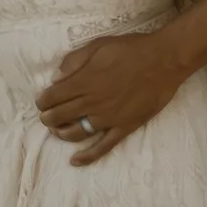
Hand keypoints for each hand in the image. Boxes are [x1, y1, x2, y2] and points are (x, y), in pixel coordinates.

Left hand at [41, 28, 188, 161]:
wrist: (164, 60)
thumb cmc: (131, 49)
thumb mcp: (98, 45)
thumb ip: (74, 61)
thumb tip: (55, 79)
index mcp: (84, 81)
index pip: (53, 97)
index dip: (43, 101)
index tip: (41, 102)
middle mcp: (92, 102)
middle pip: (60, 116)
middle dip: (48, 118)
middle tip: (46, 116)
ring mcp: (108, 118)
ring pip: (76, 133)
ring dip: (61, 133)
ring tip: (57, 131)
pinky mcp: (124, 127)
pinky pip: (103, 146)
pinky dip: (87, 156)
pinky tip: (75, 160)